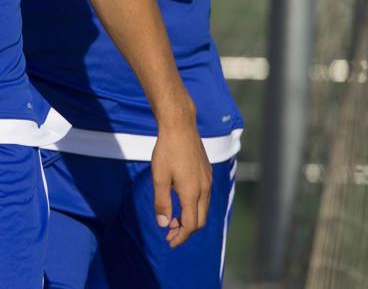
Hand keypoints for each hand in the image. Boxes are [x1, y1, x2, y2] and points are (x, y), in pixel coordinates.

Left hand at [150, 117, 211, 246]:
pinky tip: (180, 201)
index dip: (180, 237)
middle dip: (186, 231)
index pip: (191, 225)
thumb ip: (162, 202)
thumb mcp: (159, 177)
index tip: (169, 242)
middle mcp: (204, 188)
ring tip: (173, 219)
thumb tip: (164, 224)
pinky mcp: (207, 173)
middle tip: (169, 233)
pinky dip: (194, 206)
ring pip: (203, 209)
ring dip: (190, 218)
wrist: (180, 126)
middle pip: (200, 220)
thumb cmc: (167, 150)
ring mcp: (208, 180)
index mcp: (192, 192)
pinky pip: (204, 197)